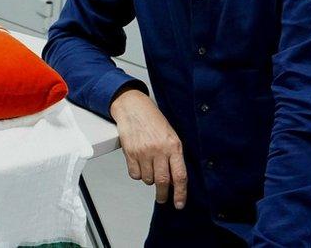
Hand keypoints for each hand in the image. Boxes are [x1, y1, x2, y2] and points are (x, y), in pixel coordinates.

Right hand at [110, 89, 186, 208]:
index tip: (179, 203)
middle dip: (162, 194)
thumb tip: (173, 179)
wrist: (133, 107)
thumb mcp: (170, 136)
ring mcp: (143, 152)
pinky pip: (134, 174)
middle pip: (163, 181)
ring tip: (149, 170)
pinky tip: (139, 166)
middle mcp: (159, 150)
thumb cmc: (153, 120)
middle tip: (162, 199)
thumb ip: (173, 156)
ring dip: (149, 180)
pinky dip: (137, 174)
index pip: (180, 175)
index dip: (180, 193)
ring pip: (147, 179)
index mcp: (173, 146)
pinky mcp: (130, 152)